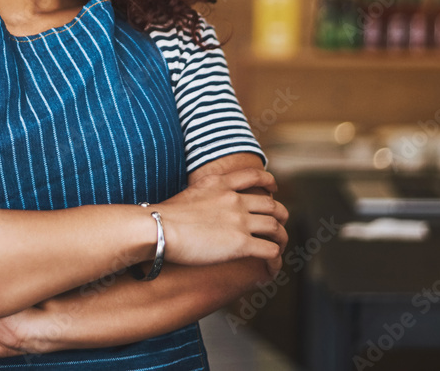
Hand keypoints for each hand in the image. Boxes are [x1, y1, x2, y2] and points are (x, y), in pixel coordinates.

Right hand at [155, 168, 287, 275]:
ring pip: (275, 227)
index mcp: (221, 183)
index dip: (270, 182)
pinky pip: (270, 250)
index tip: (273, 190)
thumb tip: (204, 207)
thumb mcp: (190, 193)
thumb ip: (205, 195)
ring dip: (281, 238)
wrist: (158, 228)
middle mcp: (235, 199)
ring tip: (279, 246)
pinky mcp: (240, 244)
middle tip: (279, 223)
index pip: (255, 175)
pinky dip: (275, 258)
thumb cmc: (164, 216)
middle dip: (280, 215)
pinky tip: (271, 264)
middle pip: (271, 205)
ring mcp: (240, 221)